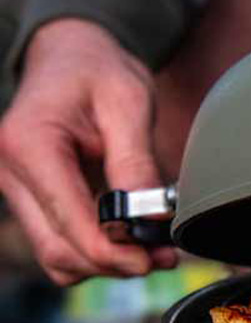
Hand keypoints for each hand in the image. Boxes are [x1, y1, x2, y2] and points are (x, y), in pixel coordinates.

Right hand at [0, 18, 175, 284]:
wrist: (72, 57)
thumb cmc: (99, 71)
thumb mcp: (128, 102)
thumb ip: (137, 163)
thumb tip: (151, 218)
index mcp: (30, 144)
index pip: (69, 222)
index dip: (114, 253)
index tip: (153, 258)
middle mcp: (11, 172)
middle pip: (60, 251)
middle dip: (114, 264)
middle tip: (162, 256)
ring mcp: (16, 190)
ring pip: (58, 258)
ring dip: (107, 265)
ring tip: (153, 250)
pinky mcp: (32, 202)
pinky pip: (60, 247)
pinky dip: (95, 255)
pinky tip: (130, 241)